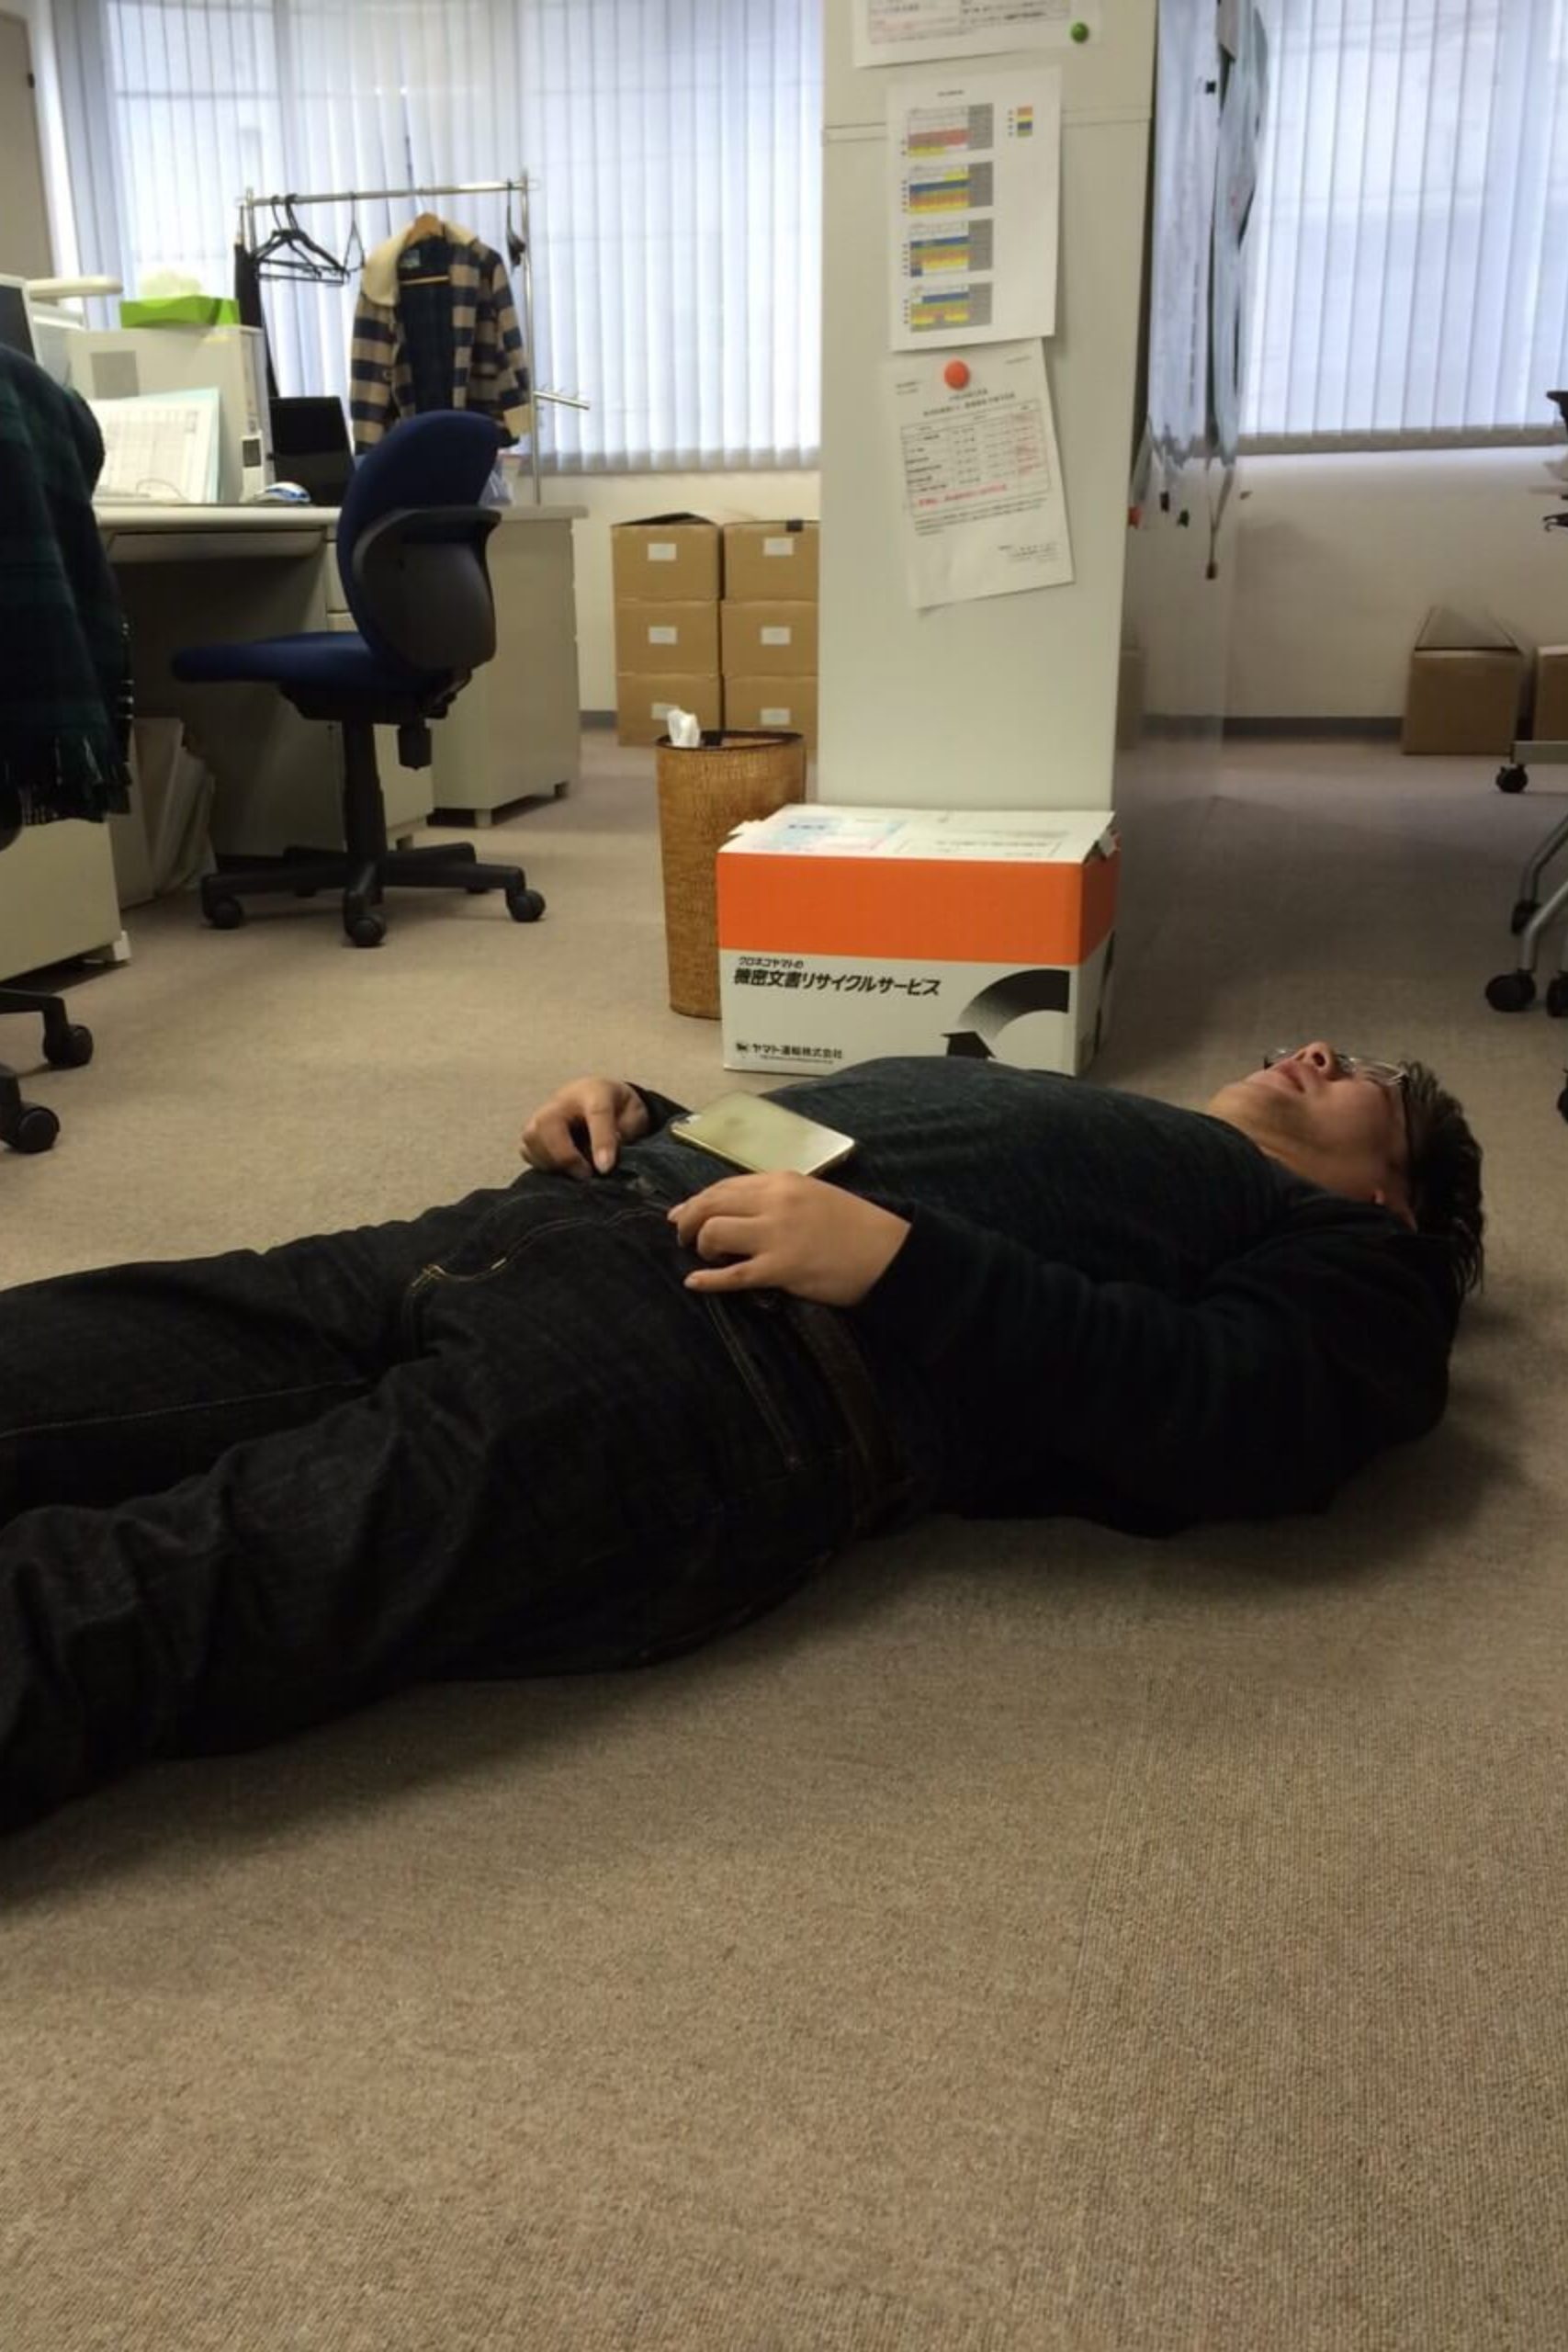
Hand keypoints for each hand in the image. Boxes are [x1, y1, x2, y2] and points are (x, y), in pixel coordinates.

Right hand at [520, 1077, 650, 1178]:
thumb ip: (626, 1133)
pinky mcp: (533, 1131)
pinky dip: (542, 1164)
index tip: (605, 1168)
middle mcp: (564, 1100)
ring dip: (551, 1161)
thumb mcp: (635, 1117)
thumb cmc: (620, 1110)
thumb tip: (606, 1158)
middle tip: (585, 1174)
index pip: (597, 1112)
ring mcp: (543, 1113)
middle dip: (564, 1155)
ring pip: (532, 1136)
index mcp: (596, 1092)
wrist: (601, 1098)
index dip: (601, 1141)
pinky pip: (527, 1150)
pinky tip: (562, 1170)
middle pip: (549, 1122)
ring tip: (575, 1173)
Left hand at [667, 1172, 911, 1306]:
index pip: (725, 1186)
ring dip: (700, 1246)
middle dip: (689, 1221)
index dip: (698, 1200)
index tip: (682, 1213)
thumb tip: (739, 1209)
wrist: (889, 1252)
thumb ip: (777, 1198)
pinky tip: (694, 1283)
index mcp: (782, 1181)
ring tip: (704, 1257)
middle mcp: (774, 1202)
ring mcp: (776, 1235)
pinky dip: (708, 1280)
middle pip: (711, 1204)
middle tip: (682, 1237)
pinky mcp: (781, 1268)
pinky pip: (732, 1274)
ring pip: (714, 1233)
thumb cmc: (855, 1226)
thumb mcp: (814, 1195)